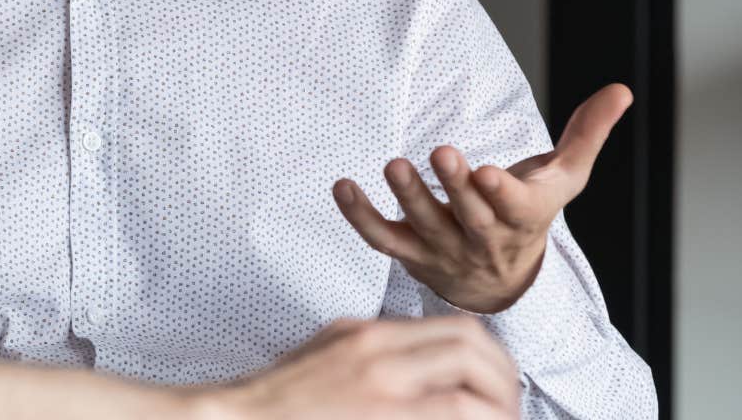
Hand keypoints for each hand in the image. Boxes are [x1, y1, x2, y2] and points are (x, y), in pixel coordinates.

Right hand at [200, 317, 519, 419]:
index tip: (498, 386)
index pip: (459, 330)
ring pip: (469, 399)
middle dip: (504, 384)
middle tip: (507, 410)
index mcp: (370, 336)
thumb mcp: (330, 350)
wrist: (234, 418)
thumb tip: (427, 365)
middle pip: (474, 353)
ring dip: (494, 414)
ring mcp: (379, 395)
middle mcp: (378, 358)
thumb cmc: (277, 397)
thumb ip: (378, 349)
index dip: (494, 360)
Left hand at [332, 83, 633, 313]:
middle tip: (440, 153)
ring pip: (425, 228)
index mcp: (524, 218)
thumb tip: (621, 89)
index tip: (489, 172)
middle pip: (470, 217)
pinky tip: (343, 186)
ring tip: (393, 165)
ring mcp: (445, 251)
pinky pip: (383, 239)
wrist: (503, 285)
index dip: (502, 194)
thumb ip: (588, 133)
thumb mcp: (565, 178)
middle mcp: (484, 239)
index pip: (517, 210)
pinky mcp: (412, 254)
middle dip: (455, 187)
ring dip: (409, 198)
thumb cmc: (531, 215)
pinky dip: (360, 216)